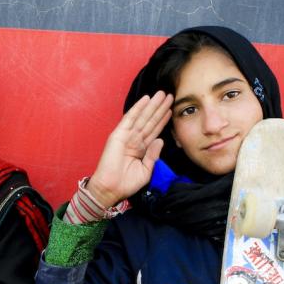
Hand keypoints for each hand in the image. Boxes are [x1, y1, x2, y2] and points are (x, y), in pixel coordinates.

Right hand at [86, 91, 172, 206]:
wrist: (111, 189)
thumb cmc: (127, 184)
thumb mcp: (146, 170)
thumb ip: (153, 155)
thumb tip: (160, 139)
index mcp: (141, 149)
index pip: (154, 131)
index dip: (162, 120)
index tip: (171, 109)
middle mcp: (134, 140)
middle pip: (150, 121)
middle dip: (159, 109)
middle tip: (169, 96)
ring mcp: (126, 136)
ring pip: (142, 117)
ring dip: (152, 105)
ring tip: (162, 94)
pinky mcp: (119, 134)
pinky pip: (130, 119)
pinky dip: (138, 108)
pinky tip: (146, 99)